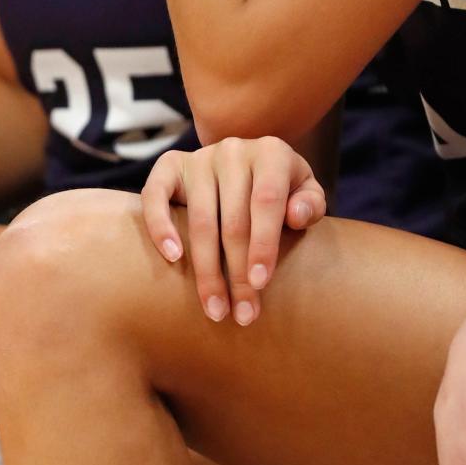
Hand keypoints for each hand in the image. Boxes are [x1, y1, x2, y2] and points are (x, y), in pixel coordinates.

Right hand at [140, 137, 325, 326]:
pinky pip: (155, 195)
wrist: (249, 163)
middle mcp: (233, 151)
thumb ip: (310, 203)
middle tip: (242, 313)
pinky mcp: (171, 166)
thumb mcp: (305, 191)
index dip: (264, 244)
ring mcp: (199, 158)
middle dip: (237, 273)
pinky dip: (160, 227)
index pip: (266, 201)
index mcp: (272, 153)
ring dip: (206, 270)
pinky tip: (172, 258)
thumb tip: (295, 216)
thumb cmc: (283, 189)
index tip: (260, 284)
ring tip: (215, 308)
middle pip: (233, 219)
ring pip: (200, 220)